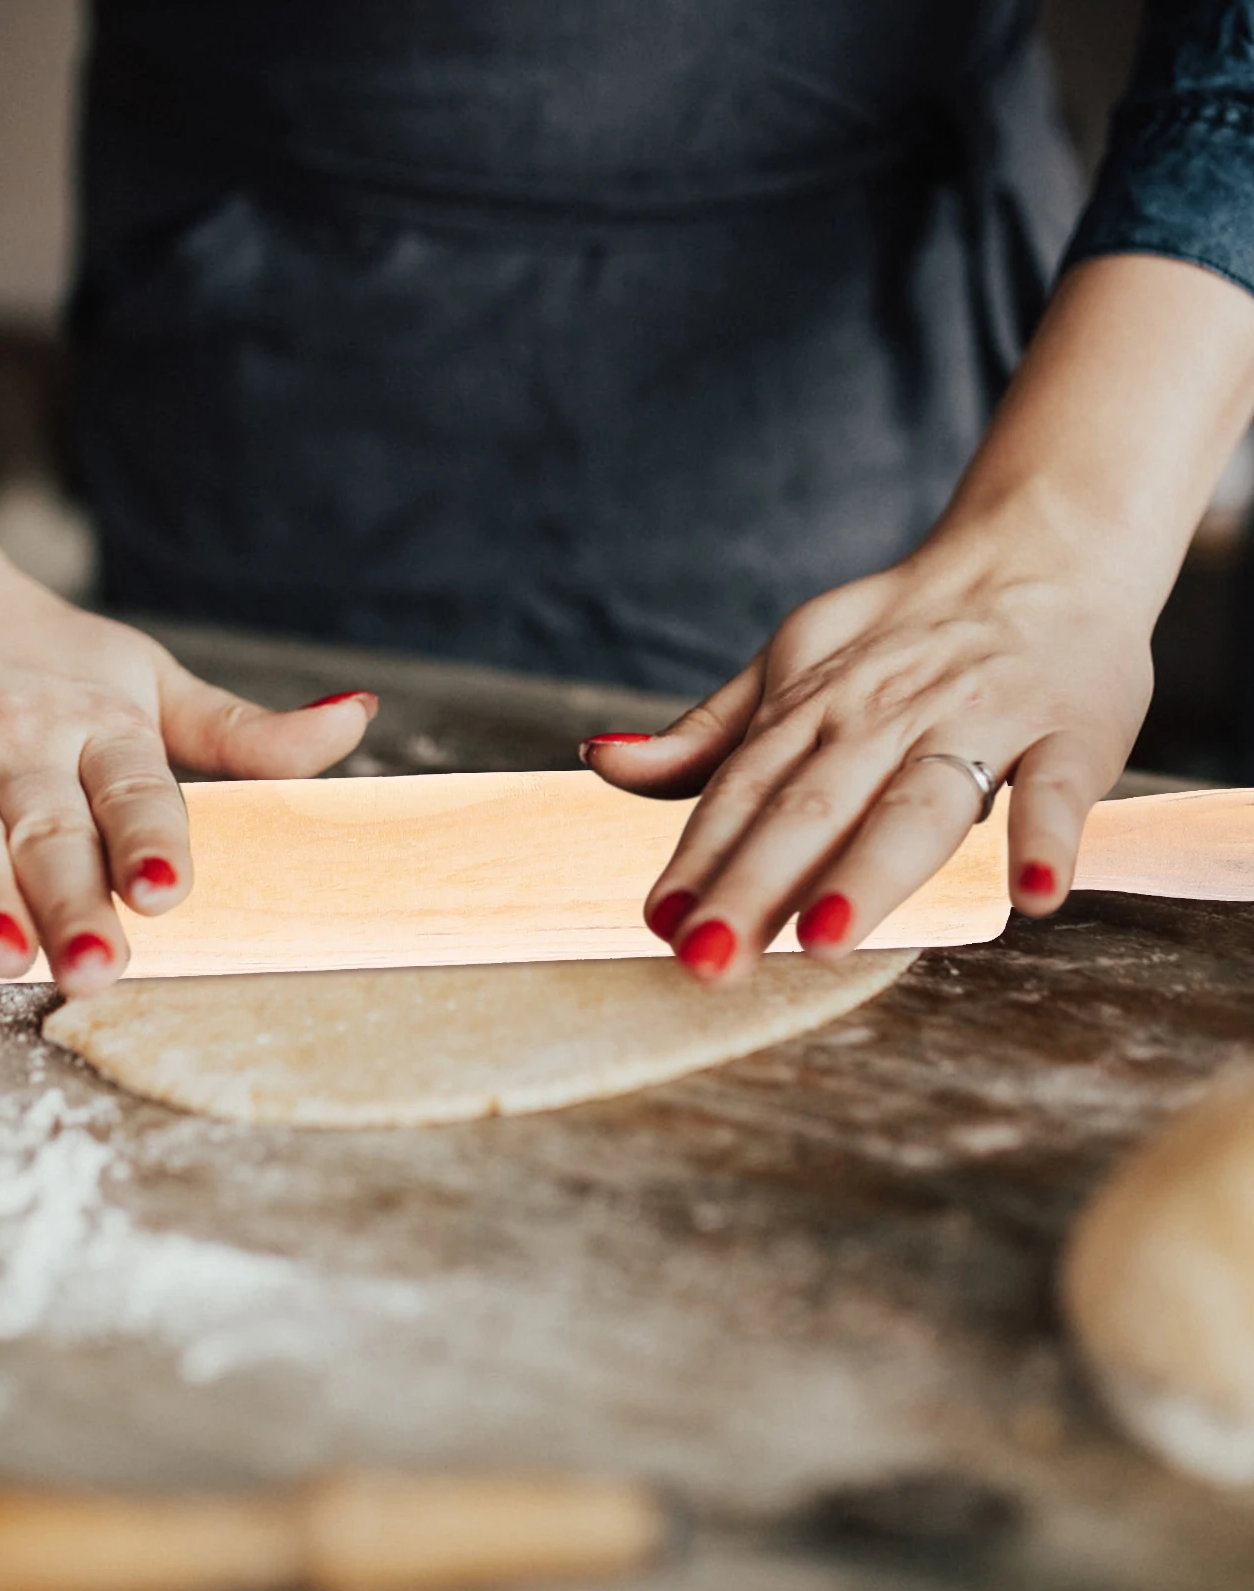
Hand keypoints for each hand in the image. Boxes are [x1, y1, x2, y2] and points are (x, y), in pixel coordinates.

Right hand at [0, 552, 374, 993]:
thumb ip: (245, 732)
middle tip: (96, 968)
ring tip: (2, 954)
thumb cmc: (42, 653)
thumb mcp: (150, 680)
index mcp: (101, 721)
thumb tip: (359, 719)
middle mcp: (20, 736)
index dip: (150, 837)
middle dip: (71, 898)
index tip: (166, 890)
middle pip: (48, 826)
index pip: (133, 786)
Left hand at [582, 528, 1153, 981]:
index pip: (745, 791)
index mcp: (812, 708)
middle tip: (710, 958)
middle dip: (756, 883)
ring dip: (871, 869)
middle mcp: (885, 717)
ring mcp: (981, 720)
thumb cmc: (899, 632)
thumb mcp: (786, 665)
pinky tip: (1030, 894)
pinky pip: (1061, 787)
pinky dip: (1047, 835)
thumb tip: (602, 760)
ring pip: (919, 801)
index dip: (700, 857)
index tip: (660, 925)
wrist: (1039, 547)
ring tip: (826, 939)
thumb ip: (706, 734)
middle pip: (813, 808)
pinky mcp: (1074, 729)